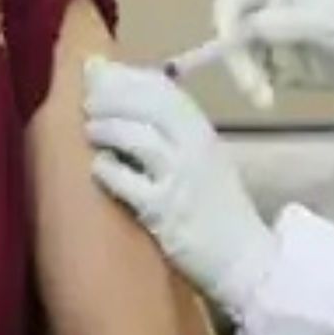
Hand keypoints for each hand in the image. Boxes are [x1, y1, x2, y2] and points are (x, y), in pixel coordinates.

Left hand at [84, 60, 275, 314]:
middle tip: (87, 101)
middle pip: (148, 104)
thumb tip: (132, 107)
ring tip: (89, 131)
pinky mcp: (165, 212)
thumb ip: (175, 133)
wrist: (246, 260)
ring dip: (107, 128)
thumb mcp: (205, 160)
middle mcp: (195, 148)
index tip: (100, 74)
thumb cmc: (218, 210)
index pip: (163, 89)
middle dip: (112, 96)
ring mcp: (182, 179)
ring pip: (138, 138)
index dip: (127, 77)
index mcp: (204, 131)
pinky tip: (98, 168)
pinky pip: (128, 183)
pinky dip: (108, 170)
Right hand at [213, 0, 333, 105]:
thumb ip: (279, 23)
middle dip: (238, 59)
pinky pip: (258, 75)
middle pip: (232, 30)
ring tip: (265, 99)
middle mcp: (269, 7)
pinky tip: (269, 98)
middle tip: (254, 87)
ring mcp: (275, 37)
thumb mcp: (321, 19)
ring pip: (241, 57)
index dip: (224, 20)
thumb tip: (239, 31)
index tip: (229, 47)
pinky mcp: (283, 64)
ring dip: (247, 78)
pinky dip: (258, 87)